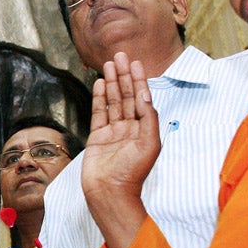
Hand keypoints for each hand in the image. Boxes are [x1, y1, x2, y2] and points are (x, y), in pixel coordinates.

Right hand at [81, 52, 159, 247]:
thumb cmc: (132, 173)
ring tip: (109, 64)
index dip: (139, 80)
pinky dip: (100, 98)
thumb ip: (148, 119)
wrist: (109, 192)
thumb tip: (145, 96)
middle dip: (124, 75)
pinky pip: (99, 113)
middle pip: (127, 96)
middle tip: (120, 55)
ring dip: (112, 82)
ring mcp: (113, 131)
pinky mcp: (97, 137)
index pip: (142, 99)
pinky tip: (100, 84)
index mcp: (145, 129)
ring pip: (113, 101)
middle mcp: (129, 128)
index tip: (135, 63)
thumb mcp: (149, 145)